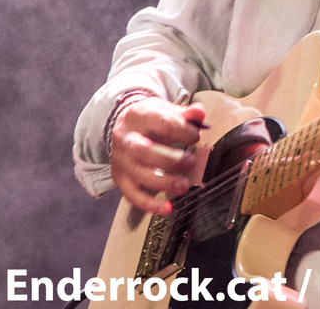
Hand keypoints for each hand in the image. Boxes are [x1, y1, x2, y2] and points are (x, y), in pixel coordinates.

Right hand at [109, 96, 206, 215]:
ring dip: (164, 182)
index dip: (181, 130)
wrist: (125, 128)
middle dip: (171, 159)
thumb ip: (185, 114)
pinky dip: (149, 204)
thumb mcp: (166, 111)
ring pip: (138, 174)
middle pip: (144, 150)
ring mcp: (121, 160)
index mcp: (138, 116)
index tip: (196, 136)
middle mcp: (125, 138)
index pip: (161, 122)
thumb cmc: (150, 121)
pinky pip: (132, 195)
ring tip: (184, 185)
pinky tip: (167, 208)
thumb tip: (200, 113)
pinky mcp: (119, 178)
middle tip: (191, 161)